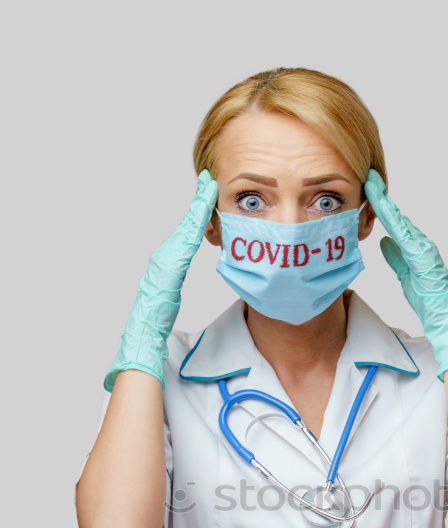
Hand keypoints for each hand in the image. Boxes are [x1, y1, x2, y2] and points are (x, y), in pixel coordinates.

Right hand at [103, 169, 218, 391]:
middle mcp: (163, 256)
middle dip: (198, 201)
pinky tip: (203, 210)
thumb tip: (179, 274)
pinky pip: (185, 241)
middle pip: (186, 225)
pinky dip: (194, 223)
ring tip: (209, 186)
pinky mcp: (168, 265)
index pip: (186, 233)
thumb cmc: (155, 319)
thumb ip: (174, 278)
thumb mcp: (170, 294)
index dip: (197, 214)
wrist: (142, 332)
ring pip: (186, 228)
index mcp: (166, 262)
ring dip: (197, 206)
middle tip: (209, 180)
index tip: (207, 195)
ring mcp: (164, 259)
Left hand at [363, 168, 447, 379]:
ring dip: (386, 204)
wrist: (445, 311)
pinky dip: (394, 222)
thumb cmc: (428, 295)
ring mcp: (422, 247)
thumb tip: (383, 242)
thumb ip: (395, 257)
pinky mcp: (423, 255)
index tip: (369, 190)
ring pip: (400, 221)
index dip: (381, 206)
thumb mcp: (404, 273)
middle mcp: (419, 242)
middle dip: (382, 197)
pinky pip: (405, 235)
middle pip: (396, 216)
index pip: (394, 223)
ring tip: (373, 187)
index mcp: (414, 246)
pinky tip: (384, 210)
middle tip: (369, 178)